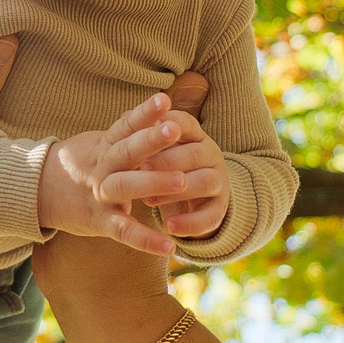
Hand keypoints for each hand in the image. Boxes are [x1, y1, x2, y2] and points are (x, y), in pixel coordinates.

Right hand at [36, 93, 199, 256]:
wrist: (39, 192)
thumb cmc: (82, 164)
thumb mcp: (100, 143)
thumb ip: (128, 129)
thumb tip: (161, 105)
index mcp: (104, 145)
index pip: (125, 124)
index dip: (144, 112)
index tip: (163, 99)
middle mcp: (102, 167)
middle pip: (126, 150)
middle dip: (150, 140)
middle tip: (175, 129)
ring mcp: (100, 194)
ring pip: (125, 186)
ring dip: (153, 182)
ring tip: (182, 180)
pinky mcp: (100, 221)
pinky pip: (123, 231)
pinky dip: (145, 239)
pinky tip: (169, 245)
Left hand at [148, 71, 222, 235]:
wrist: (196, 194)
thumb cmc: (169, 163)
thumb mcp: (160, 147)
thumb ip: (145, 134)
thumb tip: (124, 116)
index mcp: (194, 135)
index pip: (184, 123)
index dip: (167, 125)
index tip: (147, 129)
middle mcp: (211, 155)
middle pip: (195, 153)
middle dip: (166, 161)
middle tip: (140, 168)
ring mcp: (218, 182)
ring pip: (204, 182)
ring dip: (175, 191)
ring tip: (148, 200)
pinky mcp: (218, 209)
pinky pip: (209, 217)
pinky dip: (188, 223)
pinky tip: (167, 227)